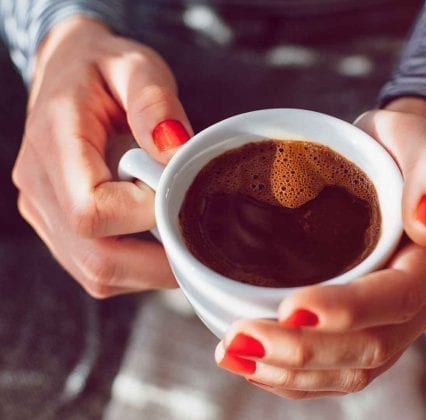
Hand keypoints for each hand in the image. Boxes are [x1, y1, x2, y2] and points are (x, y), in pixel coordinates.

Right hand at [12, 17, 192, 296]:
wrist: (68, 73)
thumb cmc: (104, 69)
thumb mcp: (134, 65)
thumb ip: (154, 101)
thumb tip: (175, 151)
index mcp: (54, 143)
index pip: (92, 210)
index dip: (145, 214)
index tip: (179, 190)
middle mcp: (39, 187)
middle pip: (96, 259)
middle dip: (159, 261)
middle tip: (200, 237)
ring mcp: (44, 213)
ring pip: (97, 274)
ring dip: (151, 269)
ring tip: (183, 235)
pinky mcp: (57, 227)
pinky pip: (96, 269)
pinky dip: (137, 267)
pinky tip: (160, 239)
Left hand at [215, 97, 425, 398]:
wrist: (394, 162)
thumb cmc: (400, 147)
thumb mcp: (419, 139)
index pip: (399, 298)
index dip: (346, 310)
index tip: (289, 308)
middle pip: (372, 346)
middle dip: (304, 350)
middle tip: (240, 339)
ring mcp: (403, 318)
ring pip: (354, 369)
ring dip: (293, 371)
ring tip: (234, 354)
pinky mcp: (376, 325)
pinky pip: (342, 369)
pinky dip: (298, 376)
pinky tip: (257, 366)